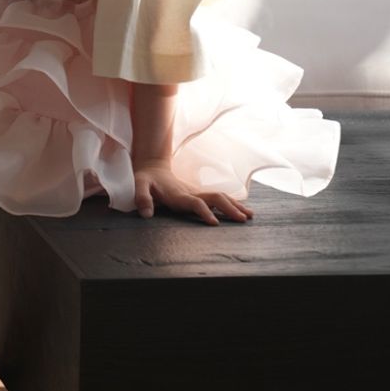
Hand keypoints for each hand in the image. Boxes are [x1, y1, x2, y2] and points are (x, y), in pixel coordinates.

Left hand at [133, 160, 253, 226]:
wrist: (152, 167)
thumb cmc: (145, 180)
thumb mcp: (139, 186)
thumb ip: (142, 198)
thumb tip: (146, 214)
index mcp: (179, 195)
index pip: (195, 203)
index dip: (204, 211)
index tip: (215, 223)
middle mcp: (191, 193)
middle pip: (215, 198)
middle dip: (229, 208)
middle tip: (243, 220)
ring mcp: (197, 193)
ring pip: (220, 197)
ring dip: (235, 205)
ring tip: (250, 216)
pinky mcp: (199, 194)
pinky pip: (218, 199)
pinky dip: (232, 204)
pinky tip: (243, 210)